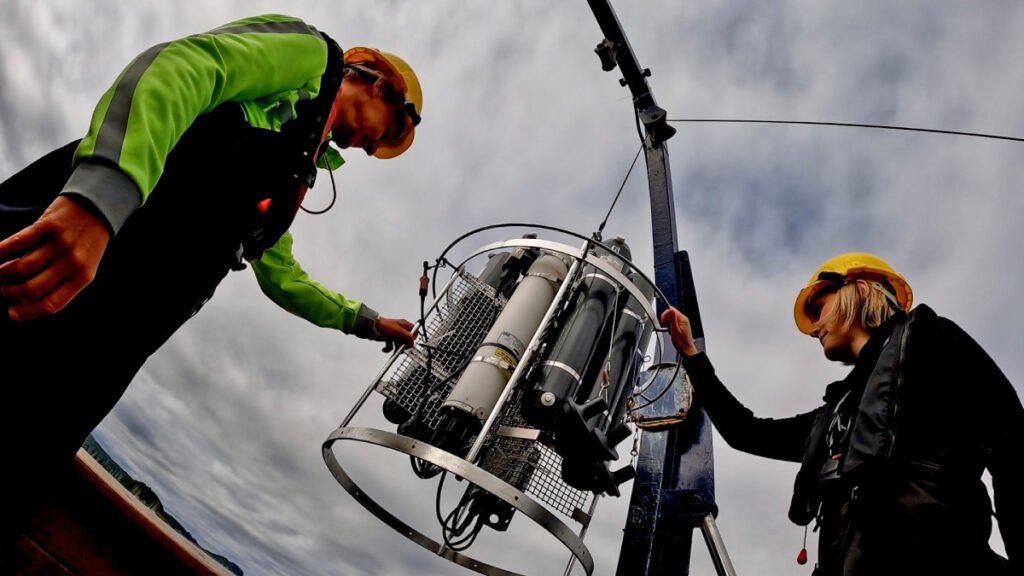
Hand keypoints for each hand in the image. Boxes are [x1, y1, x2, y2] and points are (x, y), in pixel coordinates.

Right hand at [0, 195, 109, 320]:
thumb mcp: (84, 266)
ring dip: (4, 274)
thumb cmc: (87, 241)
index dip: (27, 312)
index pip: (51, 303)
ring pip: (21, 268)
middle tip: (5, 290)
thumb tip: (28, 300)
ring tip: (1, 274)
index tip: (12, 313)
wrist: (97, 206)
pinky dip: (0, 252)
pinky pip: (16, 244)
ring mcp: (59, 244)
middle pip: (32, 288)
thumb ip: (63, 281)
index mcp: (82, 277)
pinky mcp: (47, 226)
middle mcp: (72, 262)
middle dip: (11, 293)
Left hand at [375, 317, 415, 352]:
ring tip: (393, 350)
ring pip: (399, 344)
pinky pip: (391, 346)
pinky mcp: (388, 338)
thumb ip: (408, 337)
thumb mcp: (399, 331)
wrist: (371, 327)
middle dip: (404, 345)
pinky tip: (385, 349)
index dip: (413, 338)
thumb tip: (412, 342)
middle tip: (401, 348)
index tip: (409, 343)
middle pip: (407, 340)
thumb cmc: (383, 326)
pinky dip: (388, 349)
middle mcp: (400, 329)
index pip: (414, 332)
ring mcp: (394, 334)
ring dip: (396, 348)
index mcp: (404, 325)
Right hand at [660, 307, 698, 356]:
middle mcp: (683, 319)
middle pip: (671, 313)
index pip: (671, 309)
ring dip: (668, 323)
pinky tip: (671, 331)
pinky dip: (670, 326)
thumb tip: (670, 310)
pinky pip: (673, 322)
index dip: (665, 315)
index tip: (663, 322)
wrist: (686, 349)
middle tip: (666, 327)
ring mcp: (682, 322)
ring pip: (671, 318)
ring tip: (669, 330)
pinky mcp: (681, 326)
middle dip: (666, 319)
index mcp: (683, 319)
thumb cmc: (681, 343)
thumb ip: (672, 319)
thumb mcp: (675, 331)